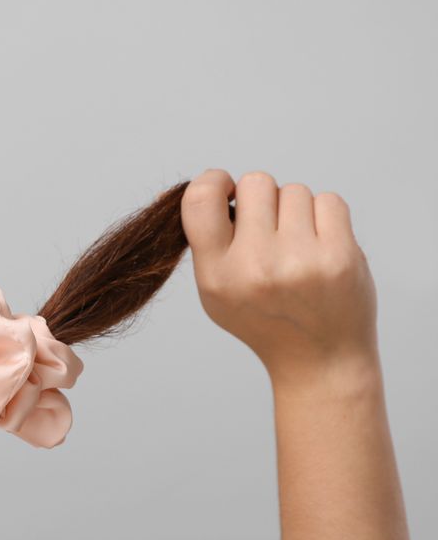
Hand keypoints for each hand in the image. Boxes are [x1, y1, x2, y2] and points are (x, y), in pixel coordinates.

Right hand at [180, 169, 378, 384]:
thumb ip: (209, 243)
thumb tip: (219, 187)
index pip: (200, 200)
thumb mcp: (216, 292)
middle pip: (255, 183)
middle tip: (270, 227)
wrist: (320, 358)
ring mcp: (300, 260)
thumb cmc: (265, 318)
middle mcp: (255, 266)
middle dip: (262, 198)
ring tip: (298, 244)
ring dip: (295, 209)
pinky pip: (329, 201)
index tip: (225, 189)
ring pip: (294, 191)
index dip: (213, 180)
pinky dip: (325, 216)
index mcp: (217, 274)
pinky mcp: (340, 256)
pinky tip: (321, 244)